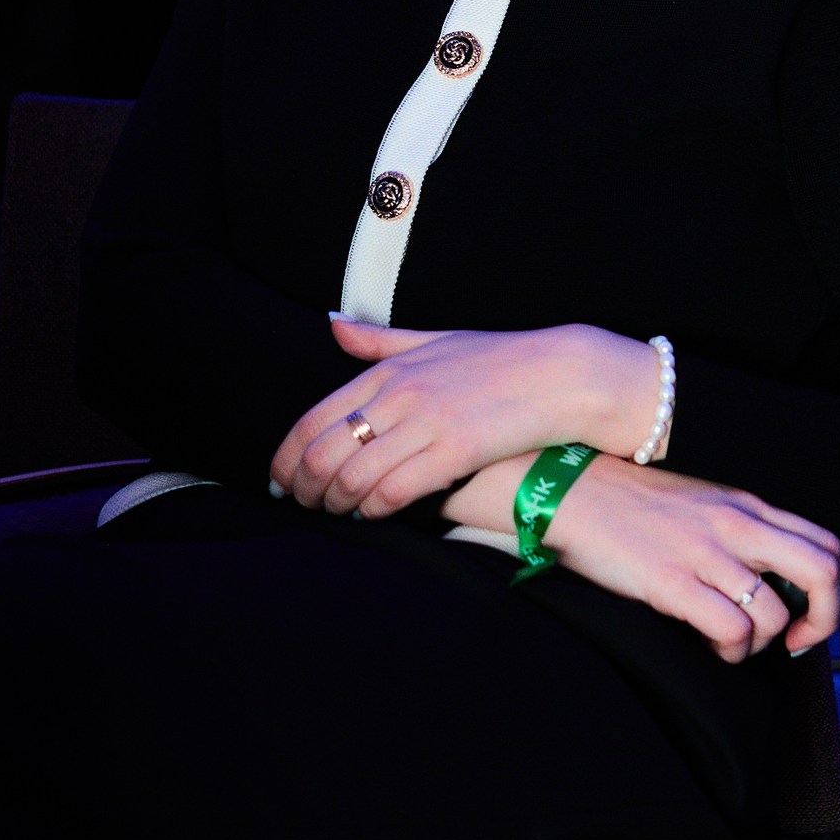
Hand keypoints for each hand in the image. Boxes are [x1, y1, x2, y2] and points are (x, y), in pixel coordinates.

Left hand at [270, 318, 662, 515]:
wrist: (562, 373)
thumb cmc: (499, 359)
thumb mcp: (433, 340)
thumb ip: (379, 340)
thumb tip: (333, 325)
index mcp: (387, 370)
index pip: (312, 419)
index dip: (284, 458)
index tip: (278, 482)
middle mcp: (399, 394)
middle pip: (322, 452)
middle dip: (302, 488)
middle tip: (301, 507)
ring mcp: (426, 422)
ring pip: (352, 475)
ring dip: (334, 504)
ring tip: (335, 514)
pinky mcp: (455, 450)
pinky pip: (395, 489)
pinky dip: (373, 509)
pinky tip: (373, 515)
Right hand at [448, 453, 839, 662]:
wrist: (567, 490)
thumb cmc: (628, 504)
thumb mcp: (700, 505)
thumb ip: (740, 532)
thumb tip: (773, 579)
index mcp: (746, 506)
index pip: (829, 544)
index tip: (818, 613)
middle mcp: (735, 525)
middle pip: (823, 572)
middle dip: (826, 620)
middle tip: (799, 642)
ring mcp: (704, 552)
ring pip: (775, 614)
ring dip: (763, 644)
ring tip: (735, 645)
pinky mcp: (670, 581)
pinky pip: (730, 630)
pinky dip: (731, 652)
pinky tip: (710, 647)